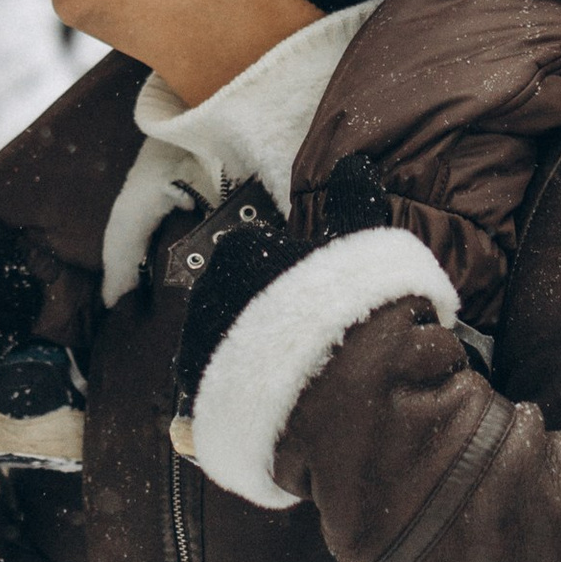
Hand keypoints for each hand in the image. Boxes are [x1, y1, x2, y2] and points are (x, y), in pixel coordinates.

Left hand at [169, 158, 396, 417]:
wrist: (337, 390)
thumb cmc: (349, 308)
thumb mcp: (362, 242)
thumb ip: (353, 200)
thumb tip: (354, 164)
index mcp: (240, 250)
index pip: (258, 253)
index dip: (289, 277)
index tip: (314, 296)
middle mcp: (207, 291)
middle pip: (237, 295)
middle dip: (263, 312)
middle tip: (304, 334)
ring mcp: (198, 342)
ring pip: (224, 338)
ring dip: (248, 350)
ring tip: (292, 371)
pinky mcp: (198, 390)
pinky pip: (217, 381)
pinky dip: (237, 388)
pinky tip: (271, 398)